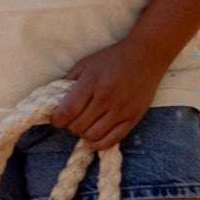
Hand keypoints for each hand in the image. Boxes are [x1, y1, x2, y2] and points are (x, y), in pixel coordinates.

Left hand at [50, 38, 167, 149]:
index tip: (56, 118)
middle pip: (77, 126)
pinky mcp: (133, 118)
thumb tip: (53, 99)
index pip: (66, 112)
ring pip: (92, 136)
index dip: (56, 120)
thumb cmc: (113, 58)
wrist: (146, 56)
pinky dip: (98, 144)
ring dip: (83, 134)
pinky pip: (112, 140)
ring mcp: (121, 110)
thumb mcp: (85, 64)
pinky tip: (92, 140)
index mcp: (91, 83)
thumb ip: (68, 81)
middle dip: (70, 125)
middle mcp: (105, 99)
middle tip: (73, 118)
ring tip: (84, 125)